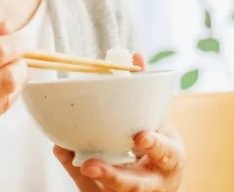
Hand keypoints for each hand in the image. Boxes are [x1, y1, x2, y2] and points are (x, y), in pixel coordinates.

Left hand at [54, 53, 185, 190]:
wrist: (158, 186)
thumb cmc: (157, 150)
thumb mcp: (159, 124)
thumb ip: (148, 94)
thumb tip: (136, 56)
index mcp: (169, 159)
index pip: (167, 154)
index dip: (156, 147)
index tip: (141, 136)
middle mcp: (153, 182)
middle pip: (136, 185)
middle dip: (115, 176)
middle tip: (92, 164)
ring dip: (93, 178)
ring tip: (79, 164)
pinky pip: (91, 189)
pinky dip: (79, 174)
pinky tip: (64, 152)